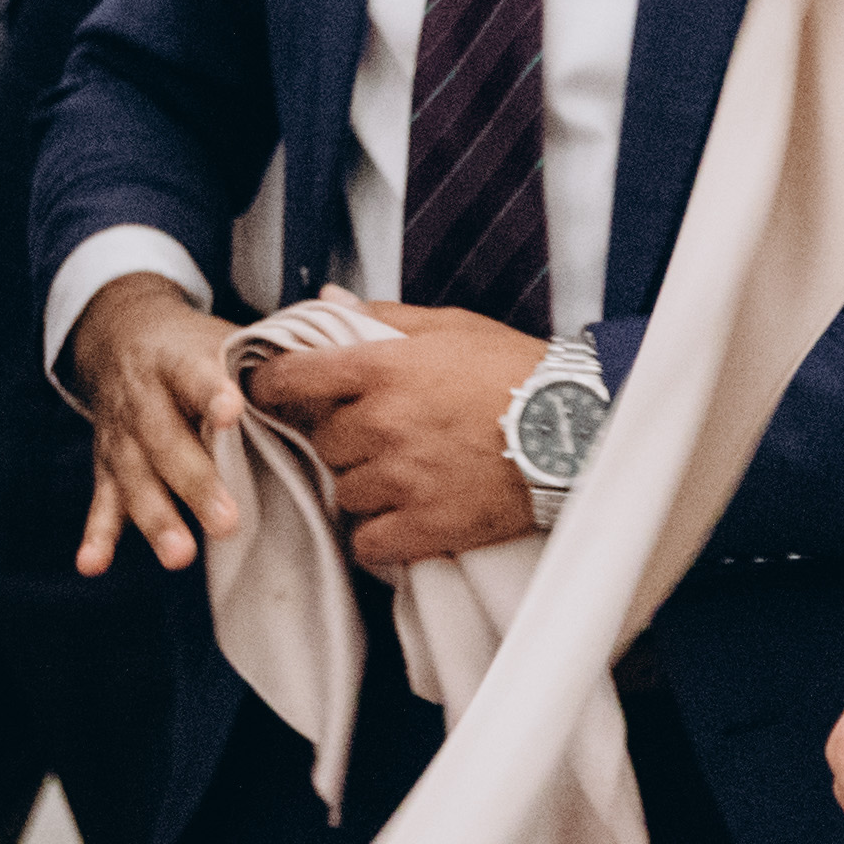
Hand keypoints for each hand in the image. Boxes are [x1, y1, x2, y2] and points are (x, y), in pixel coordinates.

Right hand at [70, 271, 251, 575]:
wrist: (121, 332)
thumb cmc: (195, 347)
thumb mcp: (229, 340)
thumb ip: (275, 369)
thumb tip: (340, 395)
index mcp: (180, 360)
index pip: (197, 375)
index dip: (212, 392)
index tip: (232, 409)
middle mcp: (145, 398)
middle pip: (167, 441)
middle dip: (197, 483)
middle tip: (228, 521)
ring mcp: (123, 436)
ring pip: (136, 479)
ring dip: (157, 519)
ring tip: (179, 555)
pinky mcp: (107, 465)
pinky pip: (101, 502)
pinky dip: (97, 534)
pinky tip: (93, 564)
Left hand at [252, 302, 545, 566]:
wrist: (576, 428)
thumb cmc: (514, 370)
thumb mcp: (450, 327)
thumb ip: (381, 317)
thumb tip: (326, 300)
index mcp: (382, 369)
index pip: (293, 378)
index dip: (271, 386)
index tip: (267, 392)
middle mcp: (382, 423)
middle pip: (324, 442)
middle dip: (345, 441)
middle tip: (381, 438)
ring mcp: (402, 478)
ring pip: (344, 492)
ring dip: (363, 487)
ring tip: (402, 476)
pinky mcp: (426, 526)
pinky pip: (368, 543)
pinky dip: (378, 536)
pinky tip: (401, 520)